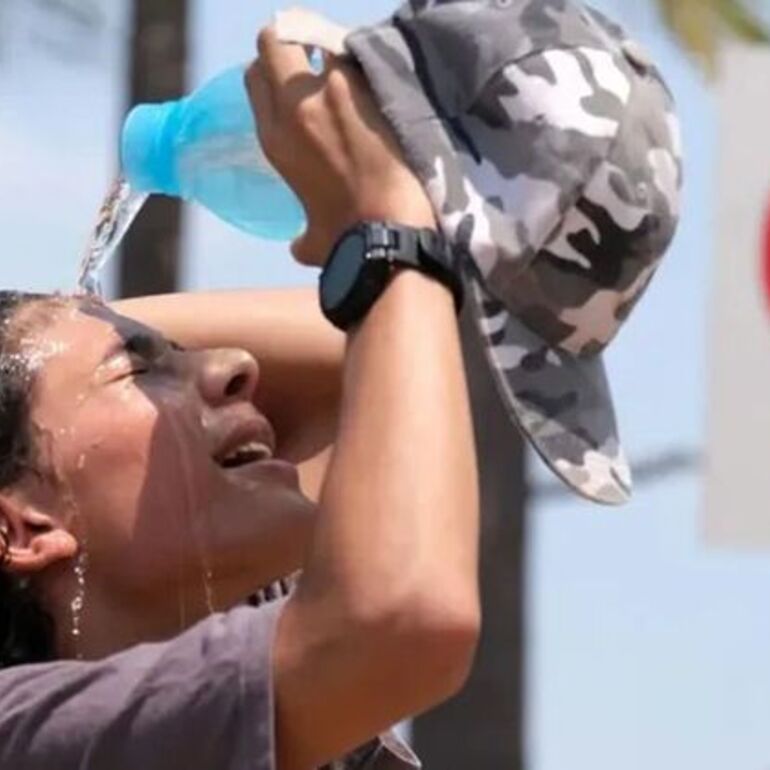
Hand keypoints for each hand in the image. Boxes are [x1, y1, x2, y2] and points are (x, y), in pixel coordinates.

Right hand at [245, 28, 435, 266]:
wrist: (387, 229)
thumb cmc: (347, 240)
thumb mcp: (311, 238)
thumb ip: (301, 236)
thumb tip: (300, 246)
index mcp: (273, 140)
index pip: (254, 76)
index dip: (272, 71)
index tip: (292, 80)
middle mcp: (293, 108)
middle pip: (274, 42)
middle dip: (293, 44)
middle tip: (317, 63)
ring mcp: (329, 91)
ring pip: (318, 39)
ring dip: (332, 53)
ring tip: (352, 77)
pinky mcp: (366, 86)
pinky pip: (356, 53)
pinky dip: (364, 62)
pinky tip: (378, 85)